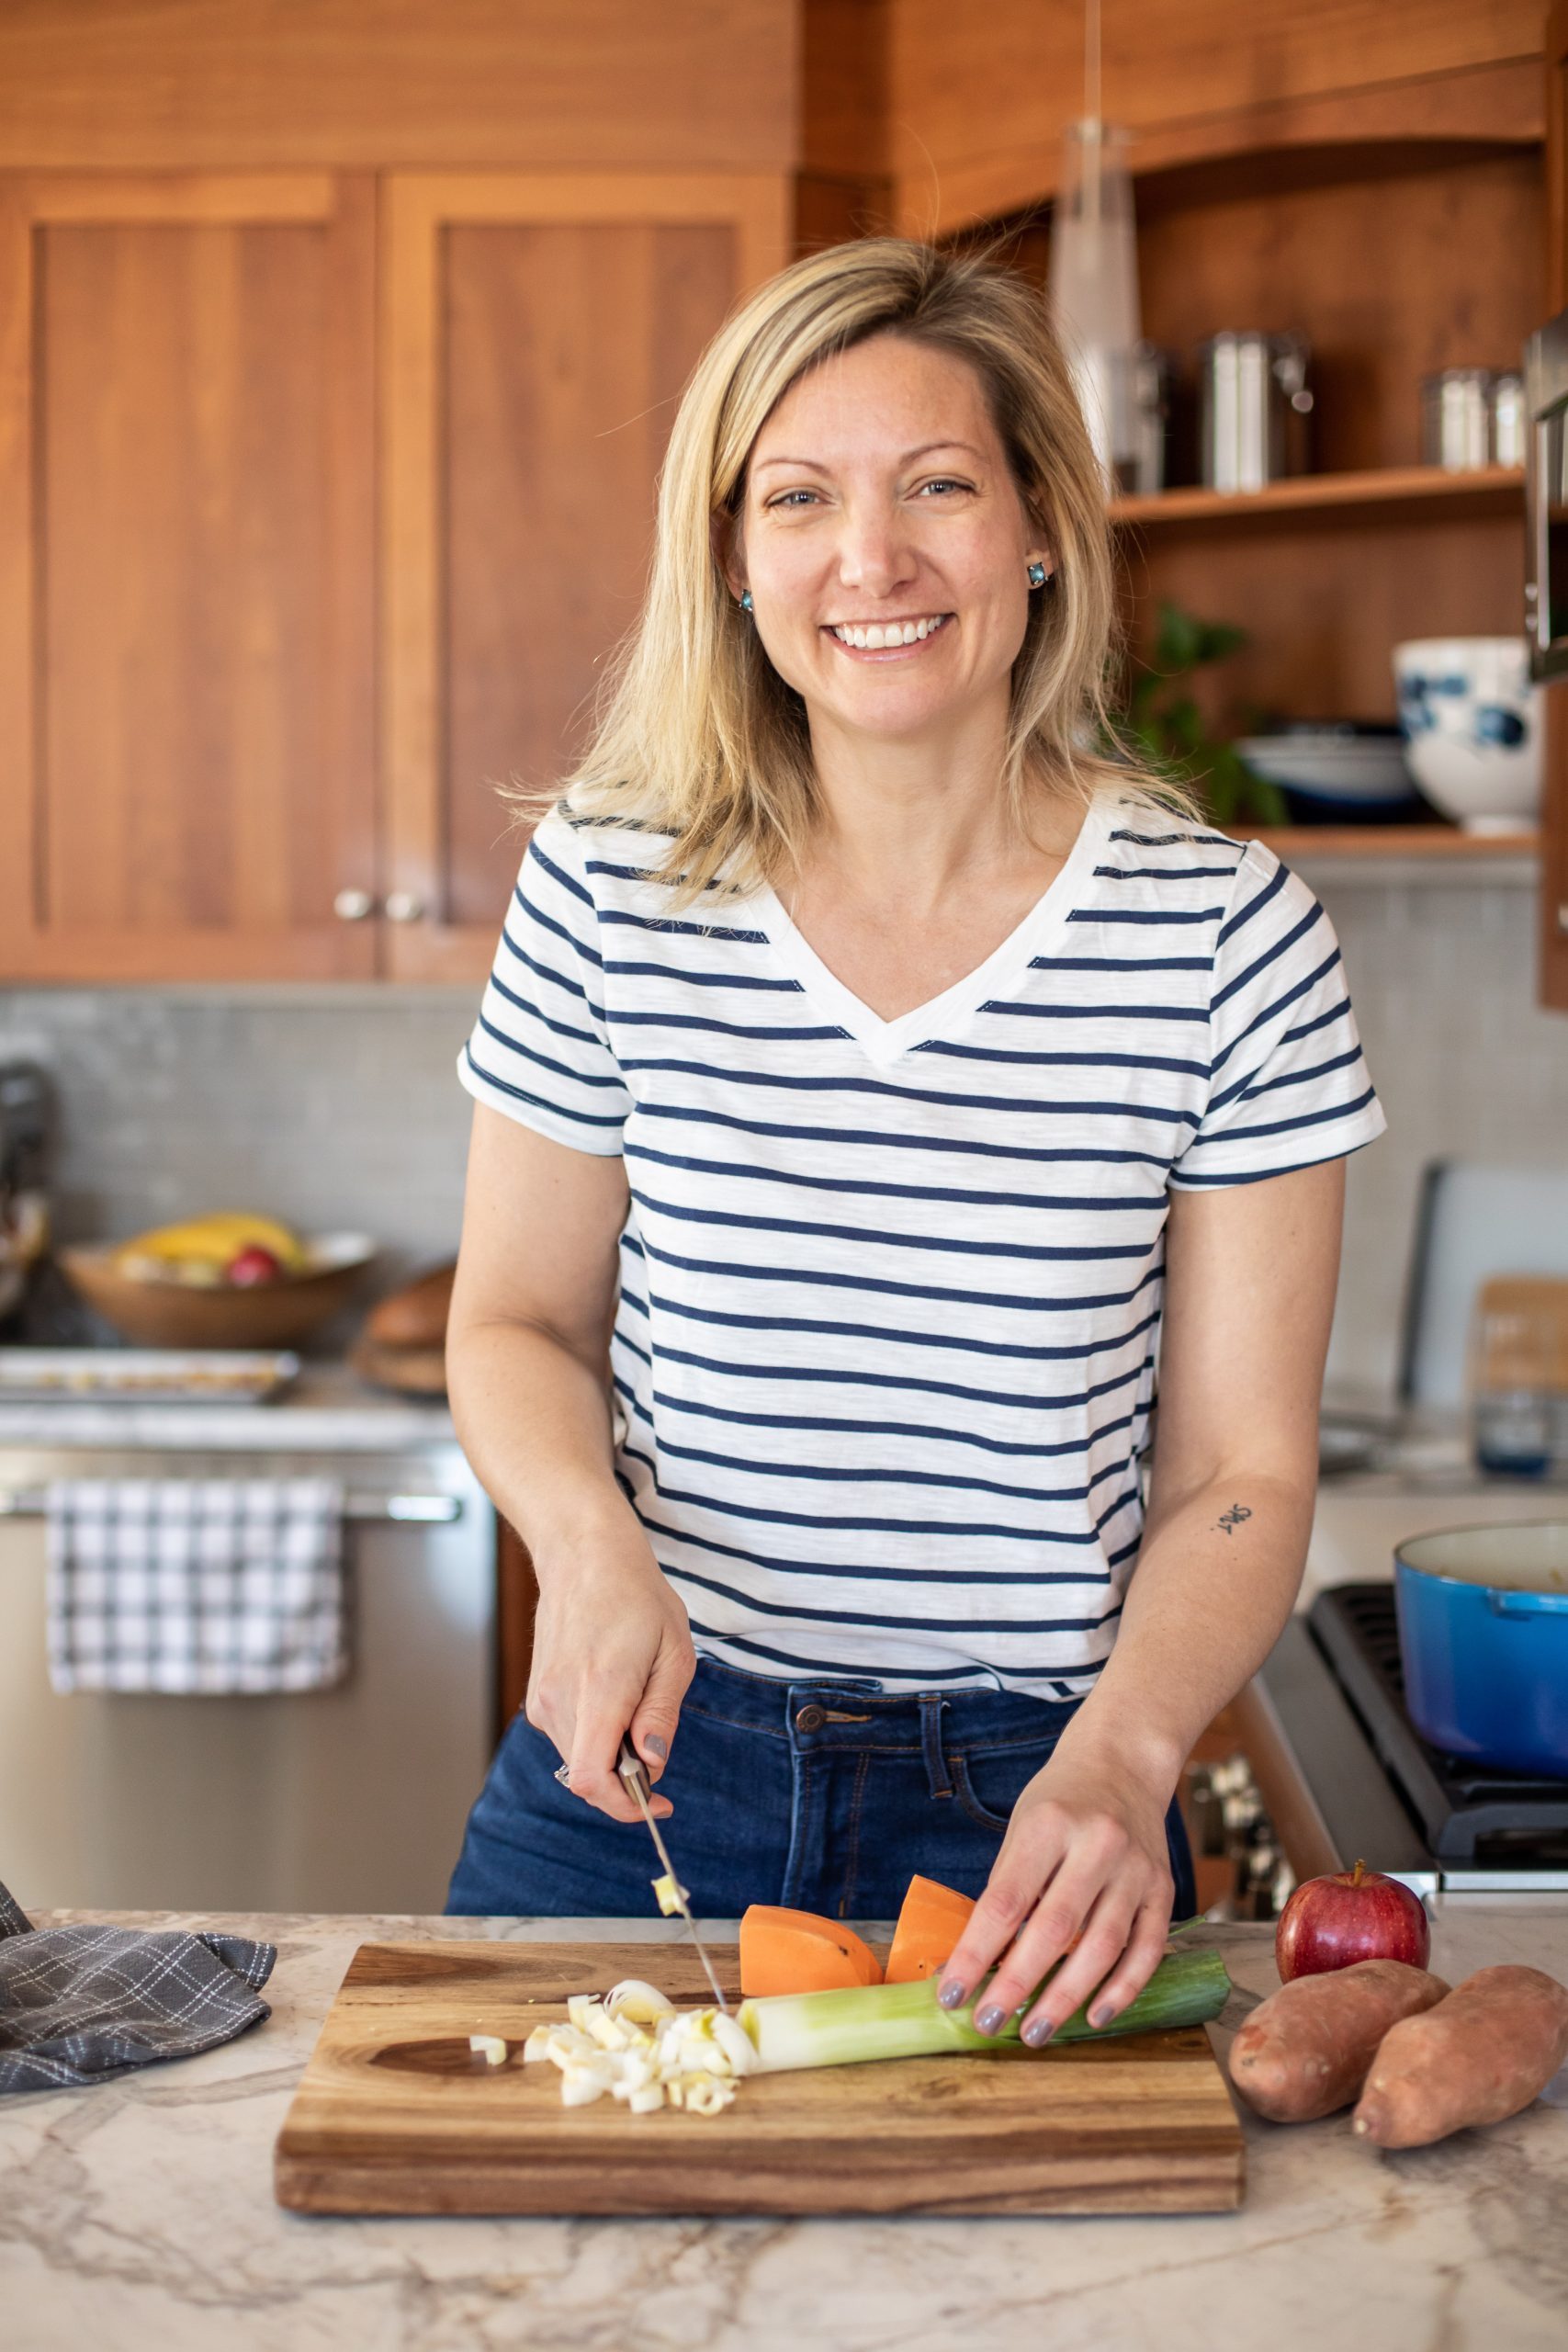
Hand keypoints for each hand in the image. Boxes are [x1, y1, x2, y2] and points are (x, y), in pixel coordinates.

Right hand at [525, 1508, 695, 1825]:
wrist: (585, 1557)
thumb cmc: (637, 1598)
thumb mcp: (675, 1653)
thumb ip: (662, 1714)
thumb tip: (652, 1763)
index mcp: (598, 1690)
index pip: (593, 1780)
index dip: (625, 1806)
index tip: (658, 1802)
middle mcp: (560, 1700)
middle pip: (590, 1775)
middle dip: (627, 1776)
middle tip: (656, 1737)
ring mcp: (542, 1699)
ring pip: (580, 1758)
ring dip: (612, 1752)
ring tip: (635, 1698)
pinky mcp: (537, 1697)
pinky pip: (570, 1737)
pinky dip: (596, 1734)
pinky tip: (612, 1692)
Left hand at [937, 1747, 1176, 2044]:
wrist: (1122, 1764)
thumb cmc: (1060, 1802)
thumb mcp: (1022, 1827)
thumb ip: (1008, 1887)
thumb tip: (979, 1961)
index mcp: (1048, 1825)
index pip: (1004, 1902)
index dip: (975, 1954)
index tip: (950, 1993)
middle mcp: (1097, 1844)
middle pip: (1054, 1929)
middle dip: (1016, 1984)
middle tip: (988, 2023)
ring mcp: (1136, 1868)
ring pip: (1102, 1947)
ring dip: (1065, 1998)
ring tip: (1034, 2032)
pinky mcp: (1163, 1889)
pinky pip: (1147, 1950)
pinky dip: (1123, 1989)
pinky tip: (1095, 2016)